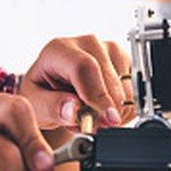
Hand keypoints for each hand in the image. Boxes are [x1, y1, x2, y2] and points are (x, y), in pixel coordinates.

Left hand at [19, 35, 134, 130]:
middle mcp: (86, 43)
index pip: (85, 67)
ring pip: (126, 86)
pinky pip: (134, 90)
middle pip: (109, 78)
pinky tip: (102, 109)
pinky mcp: (123, 60)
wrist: (51, 90)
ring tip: (90, 114)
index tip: (107, 119)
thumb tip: (73, 109)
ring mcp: (108, 49)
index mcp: (59, 49)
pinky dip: (123, 108)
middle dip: (107, 110)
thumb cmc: (41, 93)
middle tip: (94, 126)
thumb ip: (52, 107)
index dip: (98, 95)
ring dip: (113, 110)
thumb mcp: (36, 103)